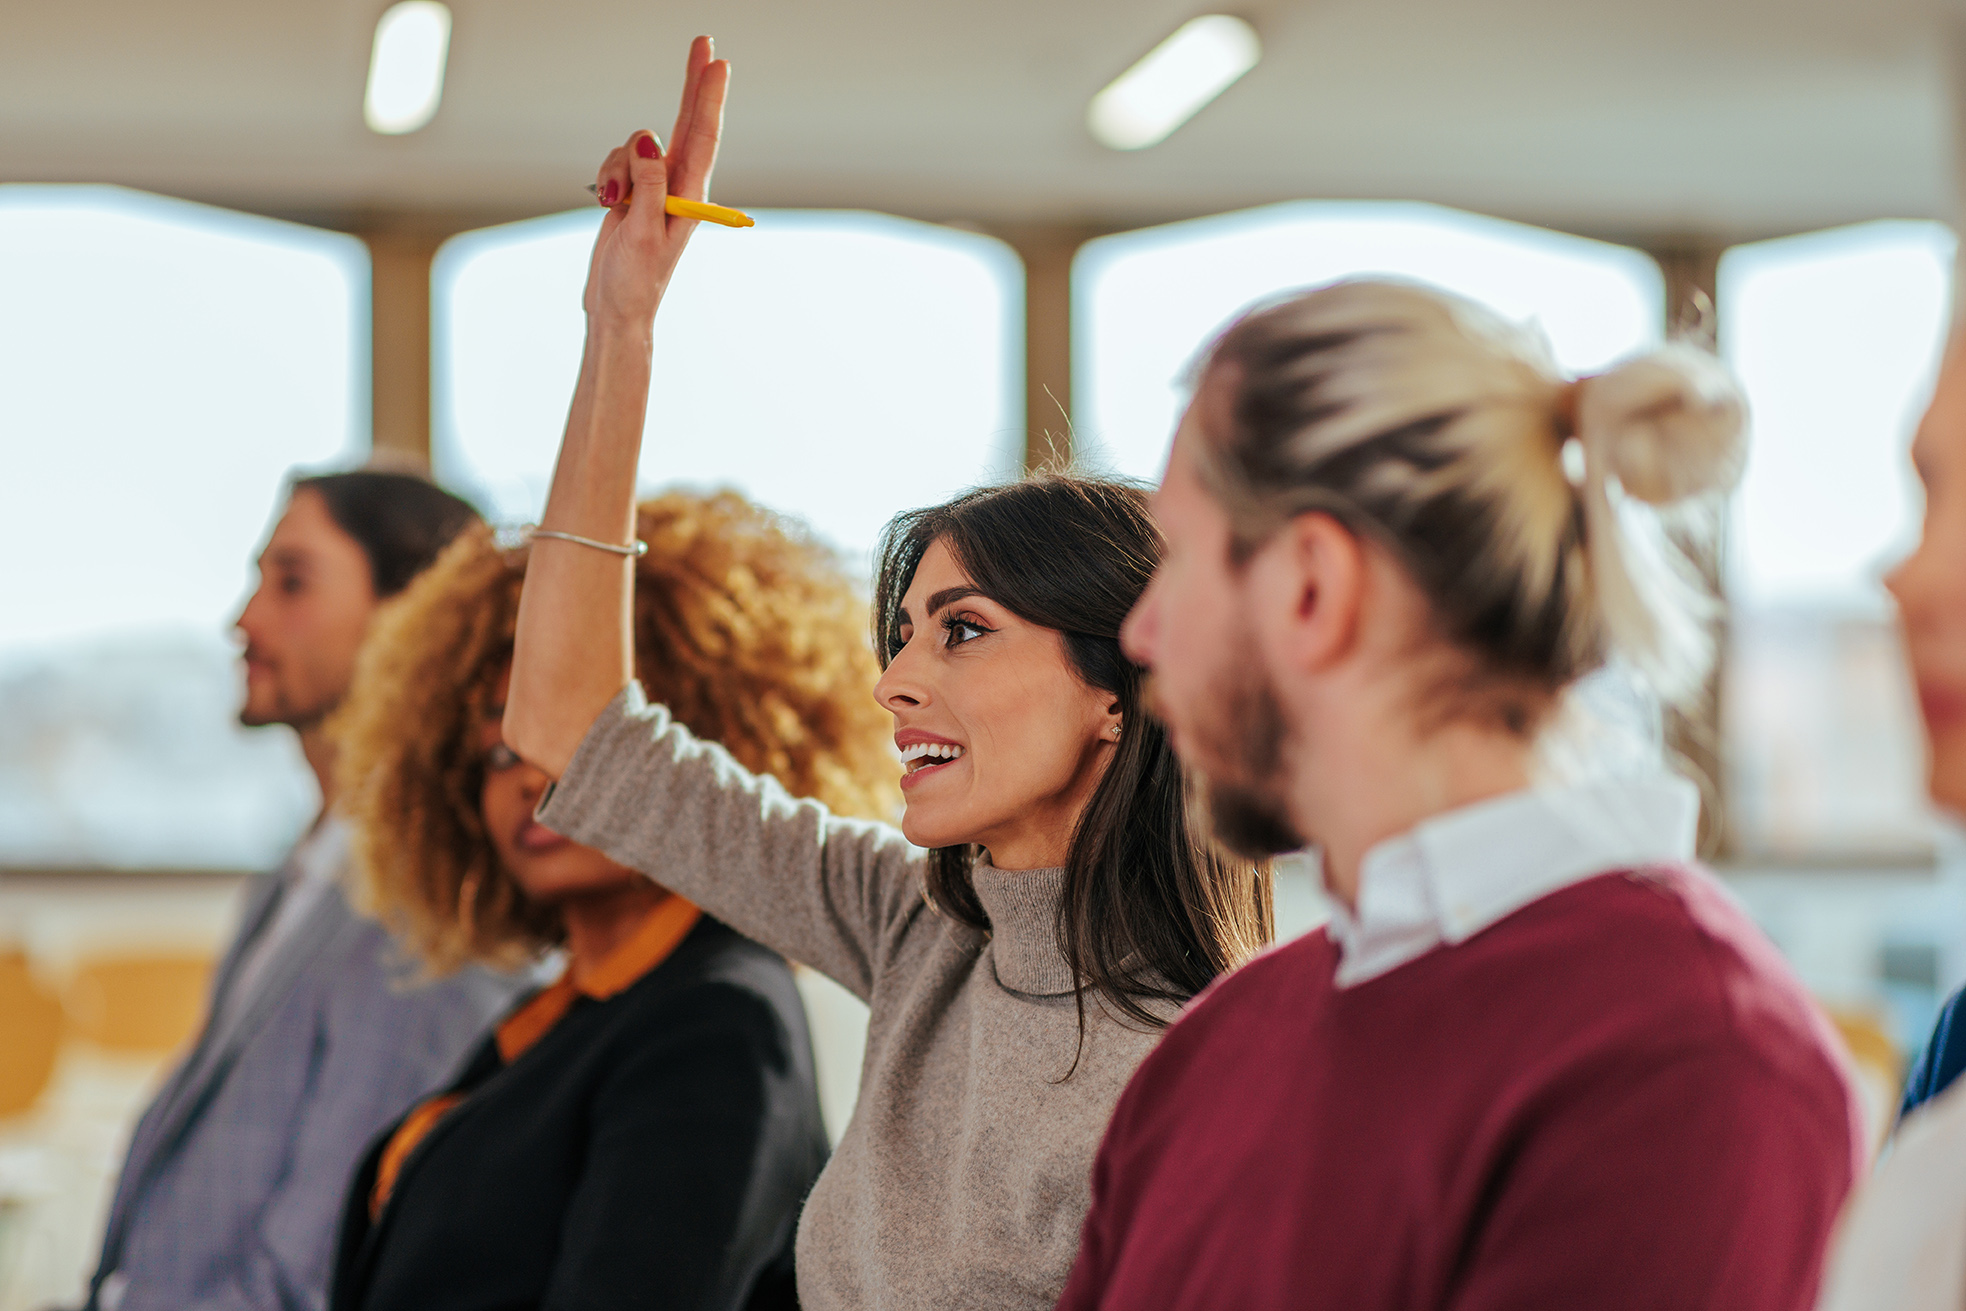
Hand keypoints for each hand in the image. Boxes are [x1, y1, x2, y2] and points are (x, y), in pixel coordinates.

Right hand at [582, 36, 729, 329]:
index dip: (708, 98)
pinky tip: (608, 203)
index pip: (703, 137)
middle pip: (687, 123)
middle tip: (705, 44)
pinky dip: (607, 176)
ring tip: (614, 204)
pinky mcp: (635, 192)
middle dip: (693, 84)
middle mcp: (678, 186)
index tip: (718, 65)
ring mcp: (656, 187)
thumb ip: (648, 184)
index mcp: (690, 196)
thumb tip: (649, 142)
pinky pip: (619, 162)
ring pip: (635, 146)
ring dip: (617, 166)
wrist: (616, 306)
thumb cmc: (635, 279)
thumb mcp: (644, 232)